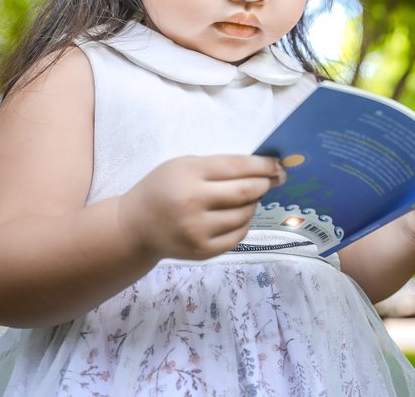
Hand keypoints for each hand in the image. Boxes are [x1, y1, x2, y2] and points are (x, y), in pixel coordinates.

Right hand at [118, 154, 284, 260]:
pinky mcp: (203, 251)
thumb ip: (220, 166)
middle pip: (246, 191)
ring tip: (247, 197)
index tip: (279, 164)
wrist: (136, 226)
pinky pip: (239, 234)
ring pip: (245, 214)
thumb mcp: (185, 166)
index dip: (264, 165)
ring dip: (254, 203)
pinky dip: (244, 223)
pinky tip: (237, 215)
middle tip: (273, 180)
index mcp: (188, 174)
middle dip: (265, 183)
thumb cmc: (164, 188)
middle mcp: (192, 203)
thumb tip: (264, 169)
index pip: (238, 167)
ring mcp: (198, 230)